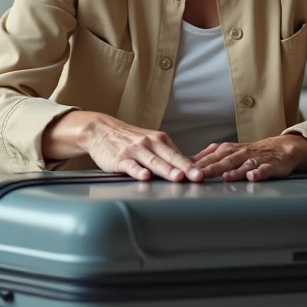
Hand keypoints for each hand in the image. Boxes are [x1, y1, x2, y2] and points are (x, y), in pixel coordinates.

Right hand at [82, 114, 204, 181]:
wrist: (101, 130)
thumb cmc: (129, 139)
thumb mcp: (150, 141)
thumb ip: (168, 154)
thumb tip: (192, 167)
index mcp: (160, 140)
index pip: (179, 155)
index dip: (193, 166)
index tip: (205, 174)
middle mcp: (150, 143)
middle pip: (170, 157)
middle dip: (186, 168)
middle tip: (198, 177)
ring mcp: (135, 151)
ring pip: (153, 162)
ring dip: (167, 170)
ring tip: (178, 177)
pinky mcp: (120, 159)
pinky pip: (131, 165)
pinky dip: (138, 171)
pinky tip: (144, 176)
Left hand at [192, 134, 306, 181]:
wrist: (281, 148)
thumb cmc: (250, 152)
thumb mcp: (228, 151)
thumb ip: (208, 157)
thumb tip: (186, 162)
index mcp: (228, 150)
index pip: (210, 157)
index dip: (198, 164)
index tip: (185, 171)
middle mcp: (240, 153)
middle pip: (224, 161)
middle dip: (211, 168)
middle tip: (198, 176)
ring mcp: (256, 159)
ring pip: (243, 165)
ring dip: (234, 171)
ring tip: (226, 178)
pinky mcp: (271, 165)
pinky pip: (265, 169)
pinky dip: (259, 173)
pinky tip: (253, 177)